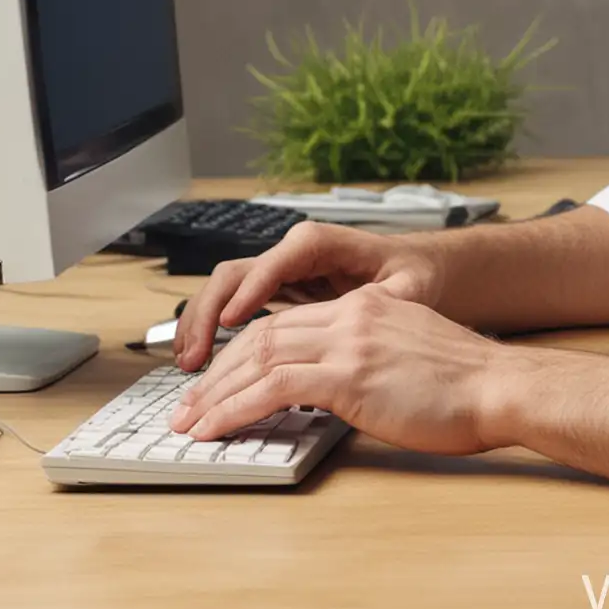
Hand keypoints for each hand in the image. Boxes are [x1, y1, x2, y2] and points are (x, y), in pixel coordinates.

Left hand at [169, 283, 507, 453]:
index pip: (285, 322)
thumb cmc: (466, 384)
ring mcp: (349, 341)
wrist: (498, 386)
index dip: (242, 353)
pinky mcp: (350, 375)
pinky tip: (215, 429)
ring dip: (215, 394)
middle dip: (217, 373)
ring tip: (189, 423)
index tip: (217, 382)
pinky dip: (235, 409)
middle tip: (187, 406)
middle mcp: (352, 313)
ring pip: (259, 358)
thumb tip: (334, 388)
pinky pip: (273, 388)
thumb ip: (369, 357)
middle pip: (262, 335)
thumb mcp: (410, 353)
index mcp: (366, 305)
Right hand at [173, 220, 445, 370]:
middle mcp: (293, 253)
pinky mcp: (279, 293)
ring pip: (226, 291)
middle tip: (194, 358)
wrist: (419, 269)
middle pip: (235, 275)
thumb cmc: (415, 274)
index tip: (231, 323)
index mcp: (321, 244)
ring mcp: (281, 272)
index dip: (250, 294)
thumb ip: (391, 299)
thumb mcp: (409, 287)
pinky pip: (236, 307)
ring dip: (201, 325)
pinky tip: (203, 360)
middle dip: (208, 314)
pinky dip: (214, 331)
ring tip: (189, 365)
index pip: (274, 264)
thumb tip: (376, 311)